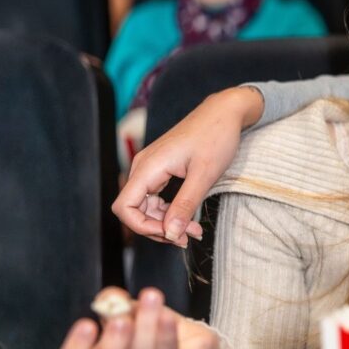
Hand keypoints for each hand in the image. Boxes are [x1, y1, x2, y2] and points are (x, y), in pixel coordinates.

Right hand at [54, 288, 220, 348]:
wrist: (187, 339)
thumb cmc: (143, 330)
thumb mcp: (122, 314)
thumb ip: (110, 304)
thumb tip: (111, 298)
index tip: (86, 324)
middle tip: (119, 321)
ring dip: (144, 330)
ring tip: (149, 300)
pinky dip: (167, 335)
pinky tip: (166, 316)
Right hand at [112, 86, 263, 245]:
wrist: (224, 112)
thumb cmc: (216, 137)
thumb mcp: (204, 175)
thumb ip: (185, 205)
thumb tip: (171, 233)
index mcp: (148, 167)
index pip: (124, 207)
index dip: (142, 227)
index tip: (172, 234)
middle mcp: (143, 168)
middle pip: (134, 210)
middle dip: (159, 228)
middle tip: (190, 236)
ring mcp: (151, 169)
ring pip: (146, 206)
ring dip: (166, 222)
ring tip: (194, 230)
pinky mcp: (161, 170)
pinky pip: (156, 197)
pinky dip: (170, 211)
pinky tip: (188, 219)